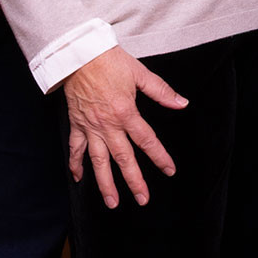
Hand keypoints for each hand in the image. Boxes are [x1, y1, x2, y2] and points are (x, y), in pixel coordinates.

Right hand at [62, 46, 187, 208]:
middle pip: (123, 159)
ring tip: (112, 202)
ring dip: (104, 183)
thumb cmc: (109, 61)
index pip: (147, 141)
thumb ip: (161, 91)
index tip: (169, 170)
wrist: (78, 54)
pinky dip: (75, 164)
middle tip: (142, 199)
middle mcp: (107, 125)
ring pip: (98, 161)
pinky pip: (75, 148)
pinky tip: (78, 178)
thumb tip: (181, 103)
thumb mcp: (140, 73)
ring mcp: (90, 127)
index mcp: (126, 112)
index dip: (160, 157)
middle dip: (134, 181)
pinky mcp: (76, 124)